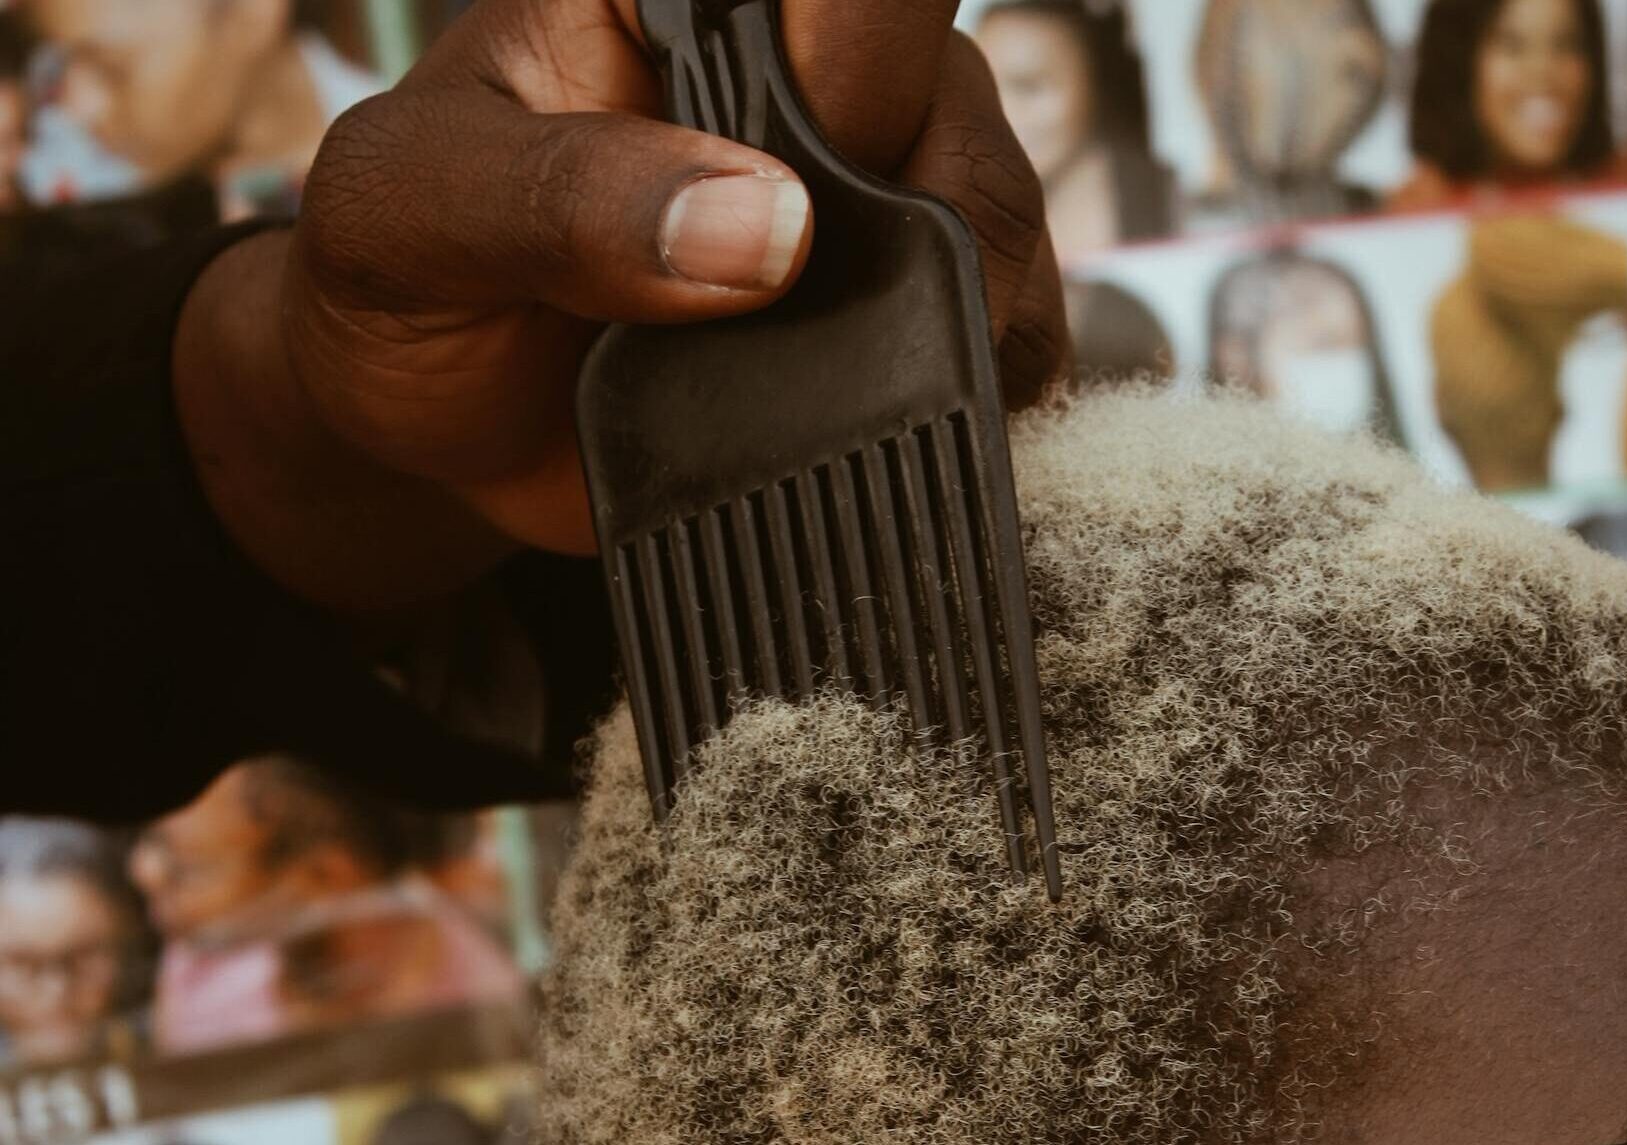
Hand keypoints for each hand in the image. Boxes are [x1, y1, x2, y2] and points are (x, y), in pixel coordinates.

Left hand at [175, 0, 1064, 611]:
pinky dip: (979, 381)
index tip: (772, 224)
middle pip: (949, 96)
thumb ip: (559, 200)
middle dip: (903, 233)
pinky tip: (890, 407)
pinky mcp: (900, 284)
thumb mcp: (411, 223)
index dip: (840, 90)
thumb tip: (770, 230)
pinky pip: (1013, 316)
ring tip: (824, 387)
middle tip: (786, 331)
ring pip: (1000, 210)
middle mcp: (791, 62)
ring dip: (947, 318)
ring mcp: (862, 170)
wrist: (445, 423)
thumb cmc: (408, 290)